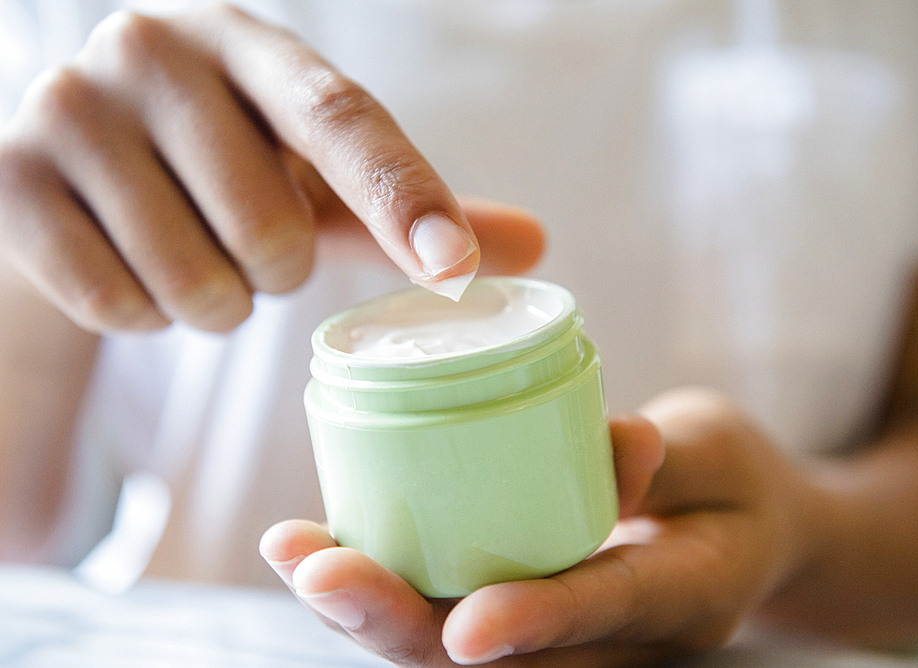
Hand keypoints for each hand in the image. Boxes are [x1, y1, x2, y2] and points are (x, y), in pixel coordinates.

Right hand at [0, 4, 542, 332]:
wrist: (71, 162)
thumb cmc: (219, 163)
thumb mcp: (312, 171)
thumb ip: (409, 206)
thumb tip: (536, 246)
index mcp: (252, 45)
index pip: (343, 121)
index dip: (404, 198)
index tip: (453, 267)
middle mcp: (155, 50)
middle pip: (273, 235)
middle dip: (274, 272)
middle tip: (242, 238)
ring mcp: (71, 108)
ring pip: (196, 284)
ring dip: (211, 302)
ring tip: (187, 249)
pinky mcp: (10, 179)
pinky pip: (118, 306)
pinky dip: (141, 314)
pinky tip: (126, 263)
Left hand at [260, 389, 817, 666]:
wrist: (742, 535)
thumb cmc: (734, 486)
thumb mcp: (720, 453)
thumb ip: (667, 456)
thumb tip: (618, 443)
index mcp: (684, 597)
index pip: (607, 612)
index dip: (539, 622)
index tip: (462, 625)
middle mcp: (616, 640)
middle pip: (503, 661)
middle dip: (403, 623)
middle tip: (319, 569)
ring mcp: (568, 638)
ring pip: (460, 651)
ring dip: (372, 609)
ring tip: (294, 553)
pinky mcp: (530, 616)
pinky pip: (452, 614)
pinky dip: (387, 585)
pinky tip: (322, 548)